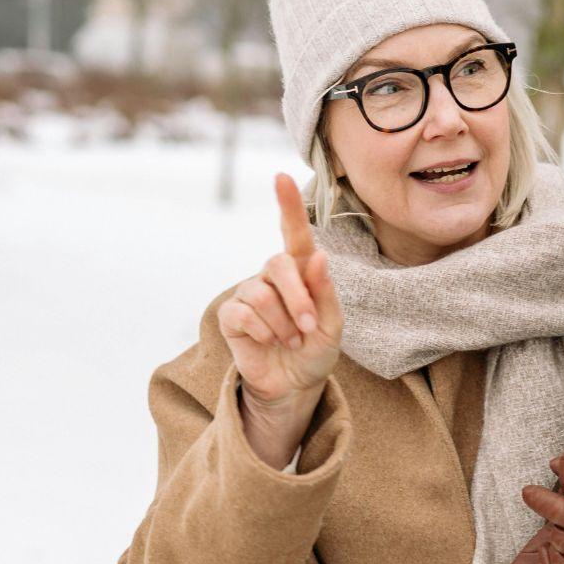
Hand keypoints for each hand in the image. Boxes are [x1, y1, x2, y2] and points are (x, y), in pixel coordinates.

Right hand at [219, 174, 343, 450]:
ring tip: (291, 341)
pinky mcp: (231, 315)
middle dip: (298, 298)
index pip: (294, 233)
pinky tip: (269, 343)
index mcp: (300, 272)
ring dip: (283, 324)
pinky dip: (263, 332)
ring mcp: (249, 293)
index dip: (287, 205)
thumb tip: (317, 256)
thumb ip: (325, 293)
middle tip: (308, 329)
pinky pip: (243, 313)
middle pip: (278, 264)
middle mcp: (272, 276)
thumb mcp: (331, 326)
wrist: (294, 386)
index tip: (281, 177)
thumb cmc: (315, 351)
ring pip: (262, 294)